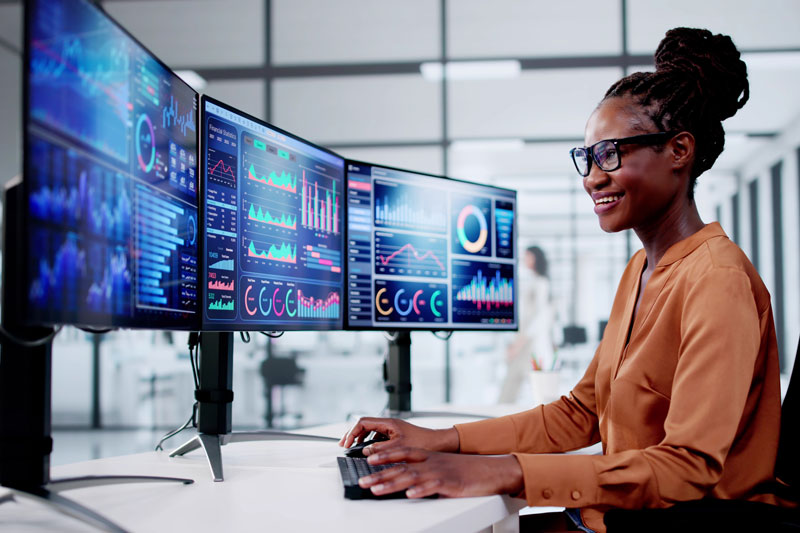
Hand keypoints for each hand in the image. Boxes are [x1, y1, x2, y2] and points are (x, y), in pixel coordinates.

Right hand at [339, 417, 458, 454]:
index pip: (363, 422)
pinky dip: (370, 443)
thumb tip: (365, 451)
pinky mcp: (396, 436)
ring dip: (361, 439)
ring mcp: (392, 429)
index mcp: (388, 422)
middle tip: (344, 444)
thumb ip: (380, 449)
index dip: (352, 432)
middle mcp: (389, 424)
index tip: (347, 443)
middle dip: (353, 434)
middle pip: (365, 425)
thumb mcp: (398, 448)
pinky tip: (370, 452)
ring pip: (371, 431)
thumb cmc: (422, 442)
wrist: (439, 444)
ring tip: (354, 448)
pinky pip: (378, 437)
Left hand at [359, 447, 523, 498]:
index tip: (368, 460)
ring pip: (411, 476)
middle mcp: (430, 462)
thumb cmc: (466, 470)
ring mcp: (440, 472)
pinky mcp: (450, 483)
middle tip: (362, 481)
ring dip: (391, 483)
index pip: (401, 453)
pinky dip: (420, 490)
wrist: (491, 470)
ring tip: (376, 490)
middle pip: (400, 466)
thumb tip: (406, 480)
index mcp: (428, 456)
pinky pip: (433, 487)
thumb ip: (424, 471)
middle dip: (379, 474)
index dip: (384, 456)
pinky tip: (409, 494)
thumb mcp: (442, 466)